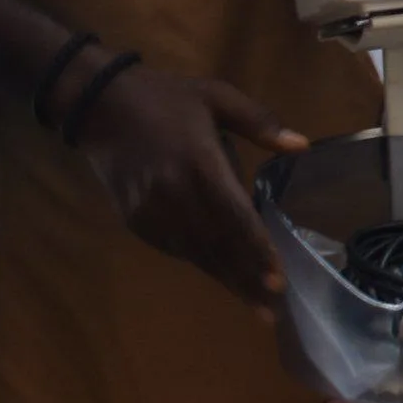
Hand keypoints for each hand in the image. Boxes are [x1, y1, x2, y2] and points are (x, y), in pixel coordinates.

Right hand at [72, 61, 306, 304]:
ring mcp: (150, 210)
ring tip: (256, 306)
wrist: (99, 107)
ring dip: (226, 279)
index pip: (234, 215)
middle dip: (247, 276)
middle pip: (216, 243)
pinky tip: (223, 278)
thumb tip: (303, 146)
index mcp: (198, 162)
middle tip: (275, 306)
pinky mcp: (134, 219)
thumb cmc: (165, 98)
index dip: (256, 248)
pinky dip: (200, 263)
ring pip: (195, 252)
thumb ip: (260, 122)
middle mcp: (172, 192)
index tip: (278, 276)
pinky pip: (173, 248)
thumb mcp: (216, 95)